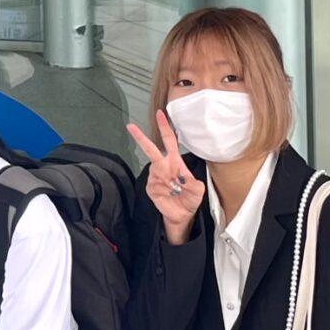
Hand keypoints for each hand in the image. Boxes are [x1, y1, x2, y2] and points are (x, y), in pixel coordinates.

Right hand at [128, 112, 205, 244]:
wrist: (182, 215)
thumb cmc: (190, 199)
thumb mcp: (198, 190)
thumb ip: (193, 182)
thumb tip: (181, 177)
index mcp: (175, 162)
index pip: (169, 140)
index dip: (165, 127)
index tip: (161, 114)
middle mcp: (164, 166)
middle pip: (151, 149)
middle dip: (141, 137)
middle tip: (131, 126)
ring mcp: (156, 177)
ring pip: (156, 170)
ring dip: (169, 180)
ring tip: (177, 190)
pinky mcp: (151, 187)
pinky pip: (155, 185)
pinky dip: (164, 190)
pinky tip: (169, 194)